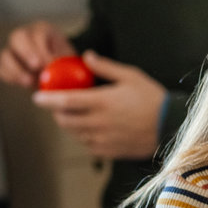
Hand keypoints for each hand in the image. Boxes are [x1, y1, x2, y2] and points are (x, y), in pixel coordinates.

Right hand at [0, 20, 72, 87]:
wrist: (60, 72)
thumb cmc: (65, 62)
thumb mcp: (69, 59)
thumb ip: (63, 62)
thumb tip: (53, 67)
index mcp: (43, 30)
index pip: (38, 34)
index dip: (43, 49)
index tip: (49, 64)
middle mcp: (25, 36)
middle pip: (17, 37)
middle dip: (26, 52)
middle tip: (37, 67)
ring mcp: (12, 50)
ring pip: (5, 55)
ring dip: (16, 70)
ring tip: (30, 82)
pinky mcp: (6, 65)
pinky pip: (0, 70)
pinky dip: (10, 77)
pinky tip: (23, 84)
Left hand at [32, 52, 164, 159]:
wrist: (171, 127)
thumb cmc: (153, 99)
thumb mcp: (131, 76)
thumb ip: (106, 67)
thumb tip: (86, 56)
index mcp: (102, 102)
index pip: (65, 101)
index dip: (47, 100)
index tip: (36, 97)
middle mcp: (99, 122)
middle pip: (65, 120)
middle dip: (56, 113)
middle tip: (58, 105)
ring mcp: (103, 139)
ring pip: (74, 133)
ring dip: (69, 124)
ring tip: (74, 115)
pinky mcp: (109, 151)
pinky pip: (87, 144)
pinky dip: (83, 135)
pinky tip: (91, 127)